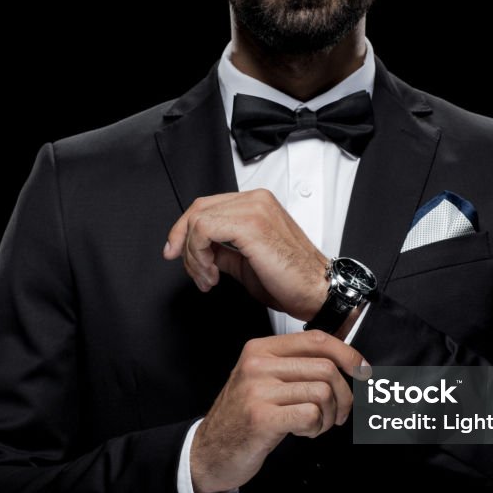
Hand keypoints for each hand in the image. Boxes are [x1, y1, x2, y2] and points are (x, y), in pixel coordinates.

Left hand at [163, 189, 328, 320]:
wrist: (316, 292)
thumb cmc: (291, 280)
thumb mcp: (245, 261)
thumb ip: (222, 249)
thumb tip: (200, 251)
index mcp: (257, 204)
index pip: (206, 206)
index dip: (183, 230)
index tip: (176, 253)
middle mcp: (256, 200)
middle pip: (198, 209)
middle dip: (183, 243)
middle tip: (193, 271)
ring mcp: (254, 208)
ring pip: (197, 221)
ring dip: (193, 256)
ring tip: (207, 278)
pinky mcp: (250, 224)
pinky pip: (204, 230)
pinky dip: (199, 255)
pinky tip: (213, 275)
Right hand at [190, 331, 369, 492]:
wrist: (209, 451)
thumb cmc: (242, 418)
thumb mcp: (263, 381)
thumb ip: (295, 367)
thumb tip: (345, 362)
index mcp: (261, 349)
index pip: (316, 340)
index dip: (348, 354)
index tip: (362, 371)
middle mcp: (258, 364)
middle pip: (326, 368)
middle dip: (344, 396)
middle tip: (339, 414)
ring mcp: (258, 391)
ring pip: (322, 393)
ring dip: (329, 416)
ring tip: (315, 425)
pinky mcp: (262, 418)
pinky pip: (311, 415)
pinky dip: (316, 428)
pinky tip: (303, 432)